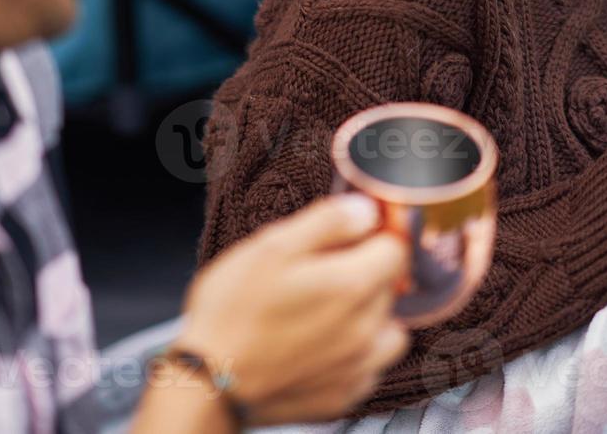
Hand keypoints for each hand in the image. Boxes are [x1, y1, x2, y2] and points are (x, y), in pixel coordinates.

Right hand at [173, 194, 410, 424]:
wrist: (209, 382)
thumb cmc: (231, 313)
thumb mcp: (271, 247)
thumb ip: (327, 222)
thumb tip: (367, 210)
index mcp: (351, 285)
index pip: (397, 247)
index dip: (376, 234)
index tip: (354, 233)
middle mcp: (366, 329)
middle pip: (391, 286)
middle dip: (365, 271)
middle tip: (321, 270)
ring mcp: (358, 367)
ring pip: (389, 329)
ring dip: (369, 314)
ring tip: (328, 309)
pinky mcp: (345, 395)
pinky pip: (370, 366)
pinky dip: (357, 353)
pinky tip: (322, 344)